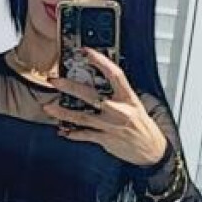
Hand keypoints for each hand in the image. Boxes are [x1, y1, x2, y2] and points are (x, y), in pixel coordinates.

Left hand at [42, 47, 168, 166]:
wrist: (151, 149)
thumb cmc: (142, 126)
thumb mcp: (135, 105)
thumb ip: (118, 94)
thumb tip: (101, 82)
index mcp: (128, 98)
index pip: (114, 74)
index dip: (100, 61)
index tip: (87, 52)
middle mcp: (118, 110)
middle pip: (91, 96)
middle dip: (70, 87)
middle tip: (55, 81)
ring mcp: (110, 126)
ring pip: (82, 117)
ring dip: (63, 113)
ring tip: (49, 108)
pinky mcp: (105, 140)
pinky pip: (85, 135)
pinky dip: (72, 133)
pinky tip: (62, 130)